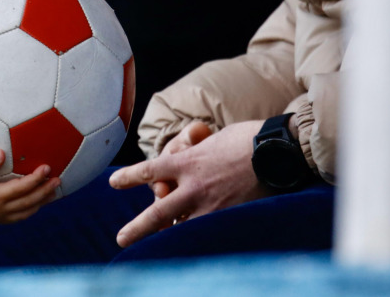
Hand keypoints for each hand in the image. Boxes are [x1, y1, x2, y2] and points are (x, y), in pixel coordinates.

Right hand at [0, 149, 60, 223]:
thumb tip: (1, 153)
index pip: (22, 188)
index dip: (37, 178)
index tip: (47, 168)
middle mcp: (0, 210)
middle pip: (29, 201)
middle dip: (45, 191)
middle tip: (58, 180)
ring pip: (26, 211)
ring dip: (41, 202)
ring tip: (53, 193)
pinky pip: (18, 217)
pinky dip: (30, 210)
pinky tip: (35, 204)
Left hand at [108, 120, 266, 246]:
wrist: (276, 151)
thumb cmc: (247, 138)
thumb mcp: (212, 140)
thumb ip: (196, 152)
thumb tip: (187, 153)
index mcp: (186, 162)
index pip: (149, 171)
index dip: (129, 177)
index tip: (113, 183)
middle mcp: (193, 187)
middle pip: (158, 213)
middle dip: (138, 228)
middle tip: (121, 239)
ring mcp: (212, 205)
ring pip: (182, 229)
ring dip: (167, 239)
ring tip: (152, 251)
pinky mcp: (231, 217)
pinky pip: (208, 232)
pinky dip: (197, 239)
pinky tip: (189, 248)